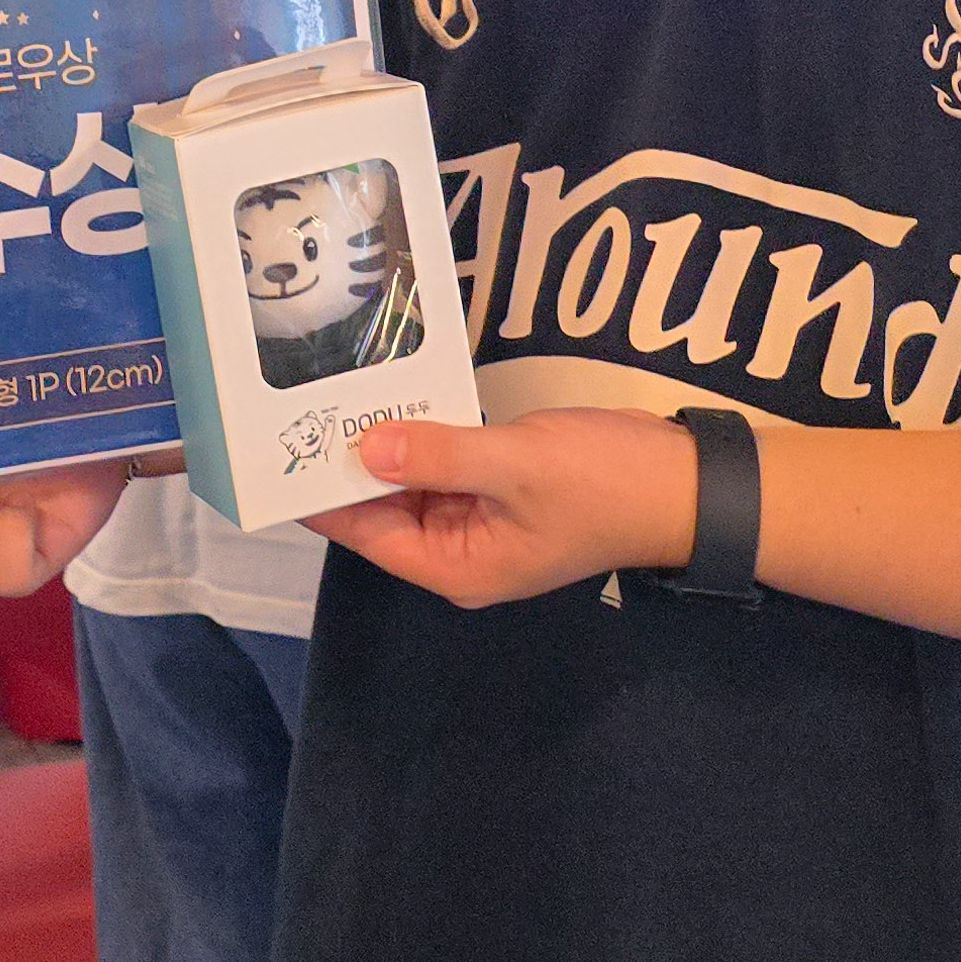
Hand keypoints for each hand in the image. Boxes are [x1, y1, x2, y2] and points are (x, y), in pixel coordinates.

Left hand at [304, 409, 701, 611]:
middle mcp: (461, 553)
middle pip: (384, 511)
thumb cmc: (602, 484)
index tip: (274, 455)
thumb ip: (438, 455)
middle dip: (347, 465)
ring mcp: (482, 522)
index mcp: (457, 566)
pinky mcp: (501, 489)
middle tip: (294, 406)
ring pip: (411, 484)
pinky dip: (421, 437)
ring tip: (330, 394)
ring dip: (382, 446)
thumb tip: (363, 449)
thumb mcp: (516, 466)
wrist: (685, 483)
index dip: (321, 496)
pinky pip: (444, 467)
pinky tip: (394, 396)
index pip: (368, 534)